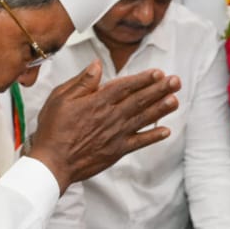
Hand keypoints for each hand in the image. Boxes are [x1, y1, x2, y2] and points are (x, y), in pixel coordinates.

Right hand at [27, 62, 179, 188]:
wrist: (53, 162)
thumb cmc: (53, 129)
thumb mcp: (60, 98)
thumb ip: (82, 82)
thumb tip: (97, 65)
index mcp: (97, 101)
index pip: (125, 86)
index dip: (143, 79)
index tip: (158, 72)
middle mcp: (111, 117)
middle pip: (139, 100)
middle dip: (160, 89)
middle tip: (176, 81)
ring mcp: (116, 135)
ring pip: (143, 118)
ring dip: (161, 109)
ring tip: (176, 100)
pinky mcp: (117, 151)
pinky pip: (140, 142)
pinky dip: (153, 137)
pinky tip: (167, 131)